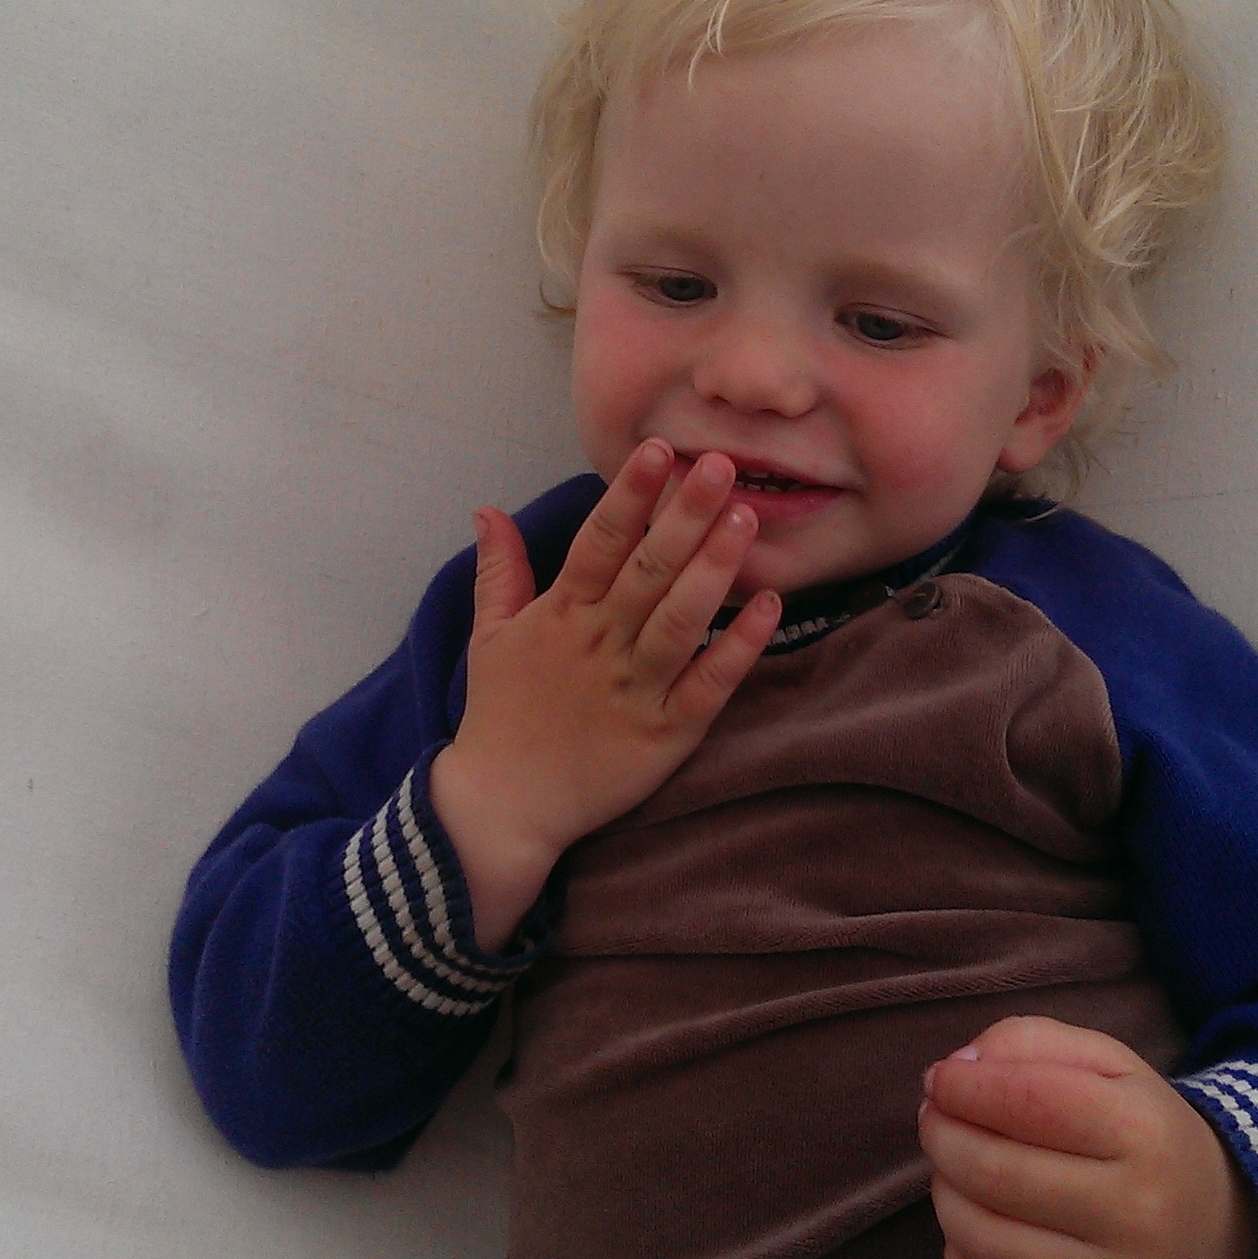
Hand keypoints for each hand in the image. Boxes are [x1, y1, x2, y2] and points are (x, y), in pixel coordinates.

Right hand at [430, 439, 782, 951]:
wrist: (502, 809)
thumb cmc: (500, 716)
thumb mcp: (489, 637)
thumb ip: (499, 571)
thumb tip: (488, 510)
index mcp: (561, 616)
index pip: (598, 543)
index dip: (629, 495)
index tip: (659, 449)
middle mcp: (599, 645)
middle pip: (646, 571)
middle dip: (683, 515)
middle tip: (720, 463)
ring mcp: (634, 690)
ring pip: (679, 620)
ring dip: (714, 570)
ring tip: (745, 519)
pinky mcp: (664, 735)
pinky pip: (707, 686)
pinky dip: (738, 648)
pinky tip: (769, 608)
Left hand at [919, 1016, 1257, 1258]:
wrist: (1214, 1223)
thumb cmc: (1139, 1131)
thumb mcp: (1105, 1063)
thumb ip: (1028, 1043)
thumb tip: (956, 1070)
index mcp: (1147, 1132)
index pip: (1029, 1101)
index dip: (964, 1087)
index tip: (941, 1080)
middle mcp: (1143, 1216)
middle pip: (997, 1174)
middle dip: (943, 1139)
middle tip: (935, 1123)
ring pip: (987, 1244)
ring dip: (946, 1198)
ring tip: (952, 1175)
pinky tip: (970, 1237)